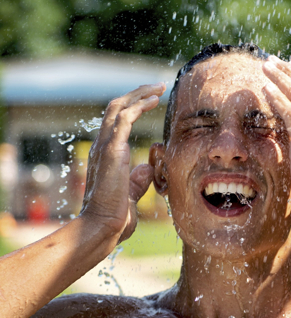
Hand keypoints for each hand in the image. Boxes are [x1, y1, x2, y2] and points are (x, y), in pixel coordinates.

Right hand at [80, 83, 165, 242]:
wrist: (104, 226)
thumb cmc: (116, 217)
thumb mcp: (131, 195)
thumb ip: (138, 181)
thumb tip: (147, 168)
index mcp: (106, 155)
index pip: (117, 122)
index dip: (133, 108)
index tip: (152, 101)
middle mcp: (102, 146)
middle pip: (116, 108)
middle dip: (137, 94)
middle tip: (157, 88)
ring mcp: (105, 147)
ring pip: (118, 107)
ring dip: (139, 94)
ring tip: (158, 88)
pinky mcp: (112, 150)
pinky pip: (124, 119)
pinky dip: (138, 105)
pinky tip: (153, 100)